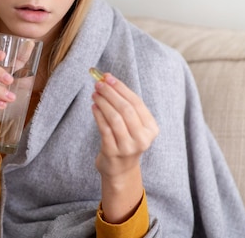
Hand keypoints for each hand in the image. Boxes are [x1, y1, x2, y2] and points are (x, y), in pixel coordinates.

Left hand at [91, 71, 158, 222]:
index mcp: (151, 128)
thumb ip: (124, 103)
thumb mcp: (133, 123)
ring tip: (94, 94)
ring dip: (103, 102)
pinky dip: (98, 115)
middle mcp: (142, 138)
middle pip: (125, 109)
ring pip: (114, 118)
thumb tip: (107, 78)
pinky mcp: (113, 152)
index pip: (136, 102)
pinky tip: (93, 106)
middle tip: (98, 84)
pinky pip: (104, 129)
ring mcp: (128, 147)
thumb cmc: (126, 139)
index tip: (108, 77)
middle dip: (110, 93)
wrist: (120, 168)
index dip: (121, 88)